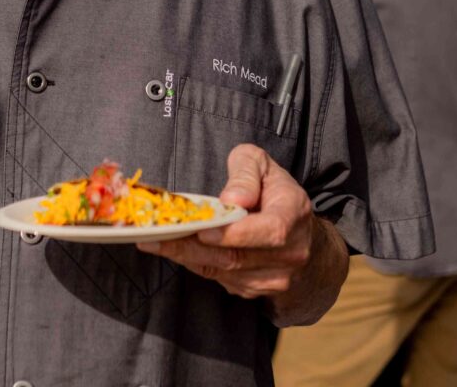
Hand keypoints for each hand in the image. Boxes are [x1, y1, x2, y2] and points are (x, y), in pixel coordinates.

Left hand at [136, 144, 347, 323]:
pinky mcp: (256, 290)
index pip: (268, 232)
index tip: (201, 228)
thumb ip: (246, 174)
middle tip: (155, 235)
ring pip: (224, 272)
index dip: (234, 233)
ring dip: (186, 257)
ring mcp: (274, 279)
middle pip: (237, 257)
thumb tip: (232, 199)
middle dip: (191, 246)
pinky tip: (172, 249)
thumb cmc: (275, 192)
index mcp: (293, 217)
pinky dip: (194, 263)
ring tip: (153, 240)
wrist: (303, 237)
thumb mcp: (263, 166)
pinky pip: (220, 279)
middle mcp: (289, 254)